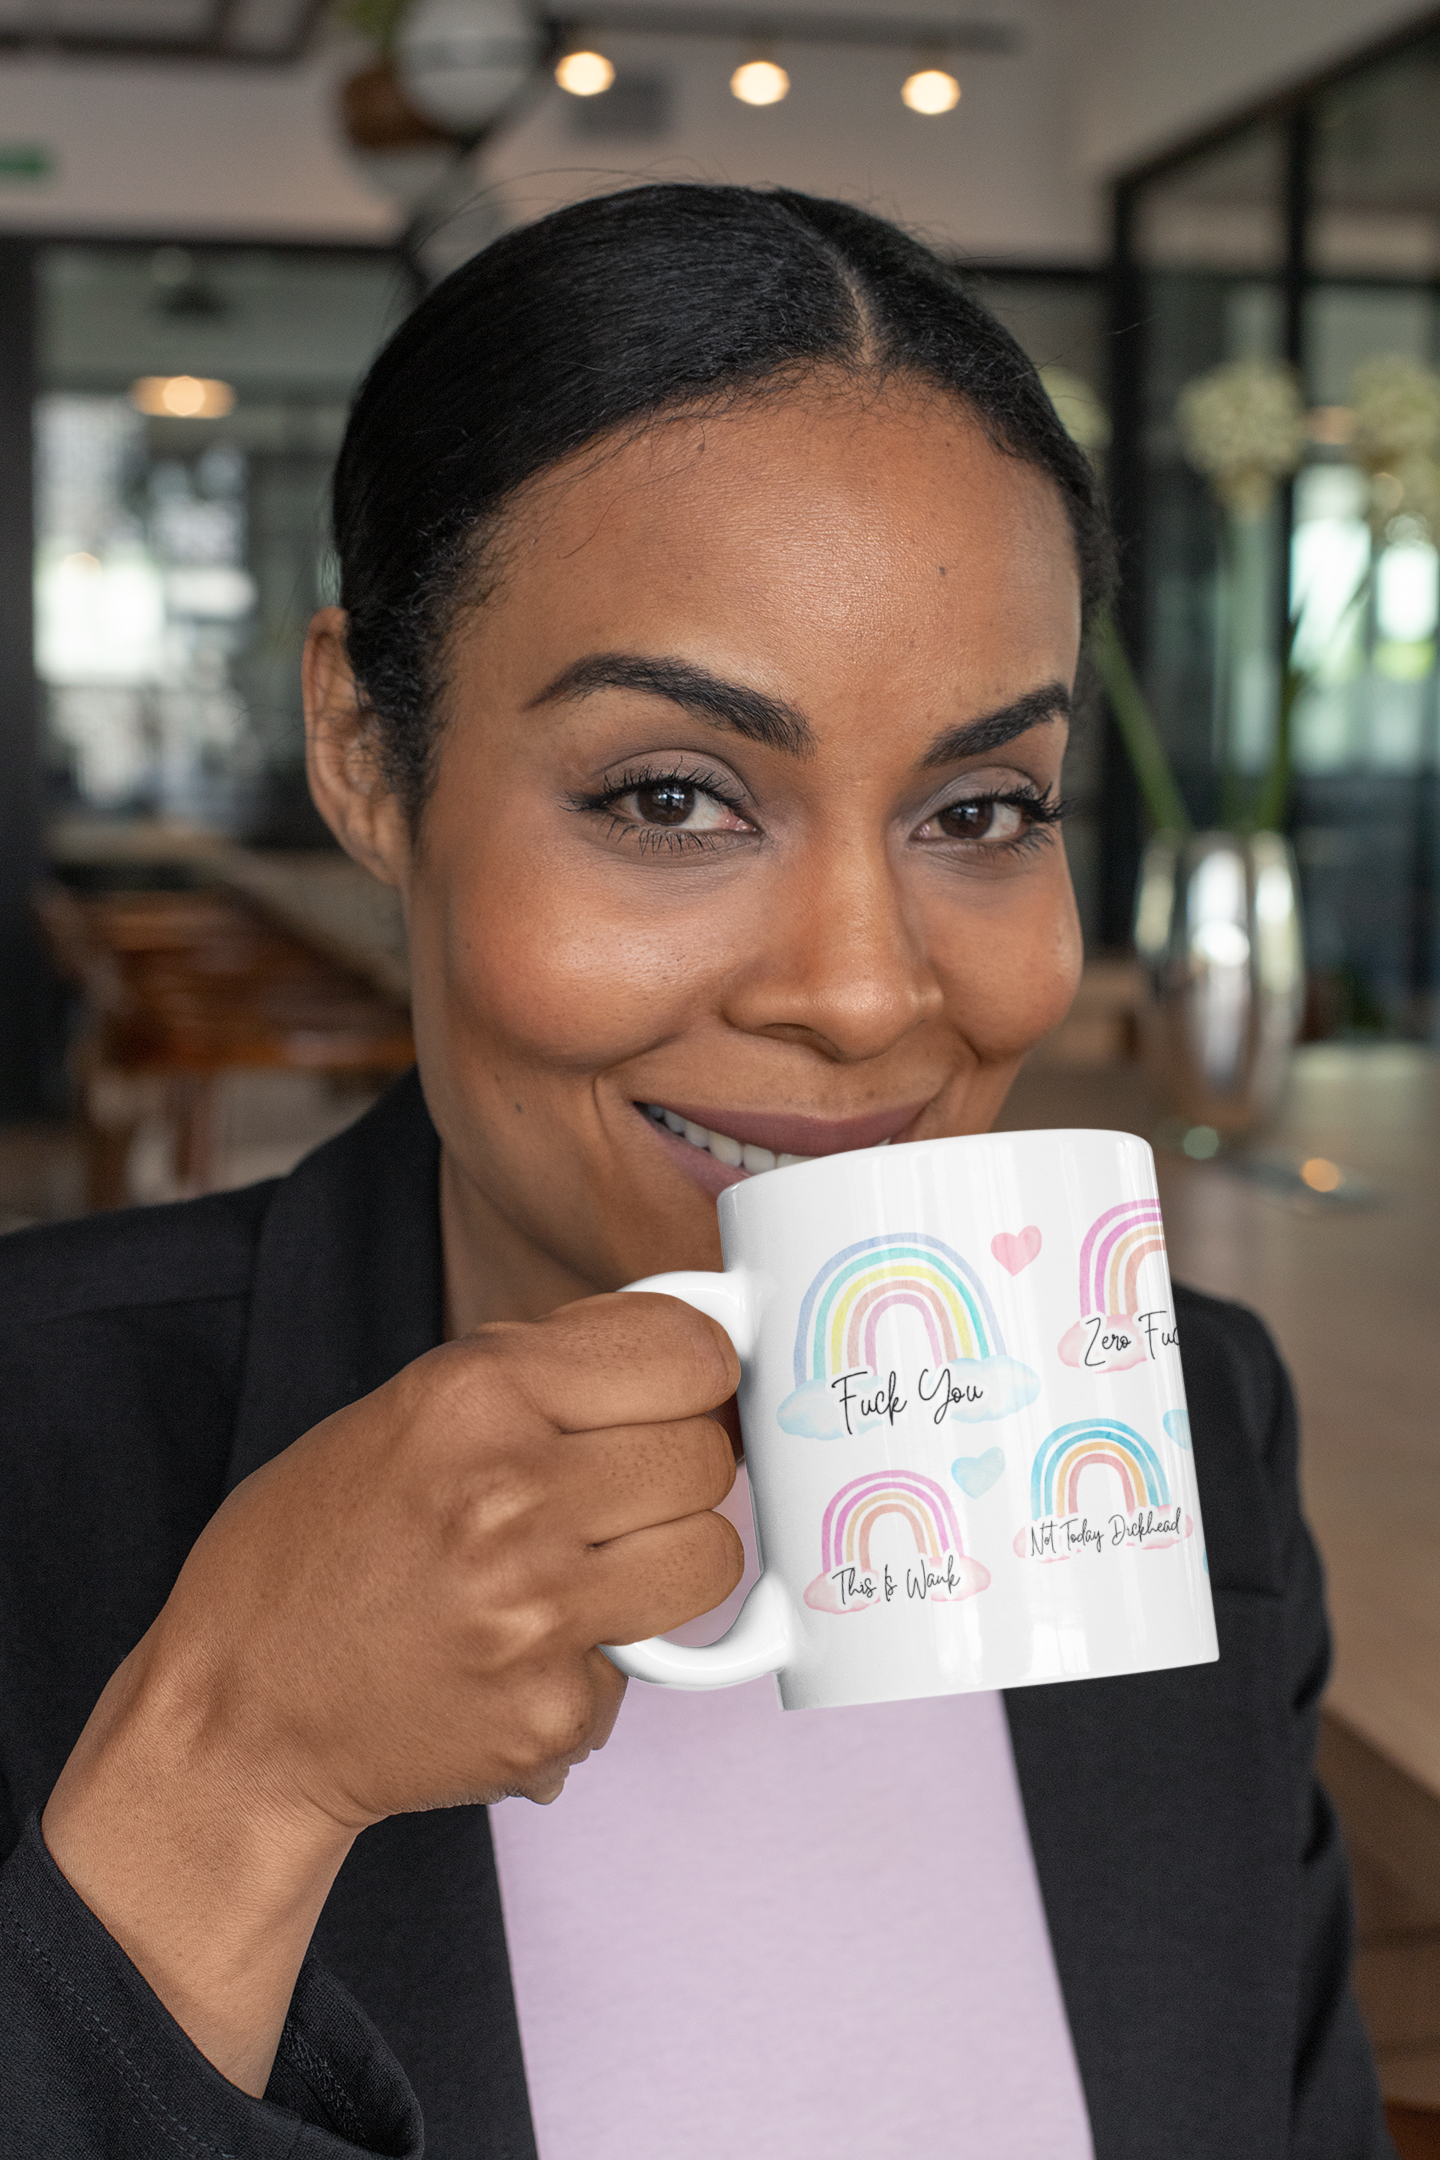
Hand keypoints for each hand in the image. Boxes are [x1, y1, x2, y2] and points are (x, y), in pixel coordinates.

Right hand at [43, 1291, 740, 2091]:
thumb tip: (682, 1342)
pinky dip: (605, 1657)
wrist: (238, 1714)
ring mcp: (536, 1614)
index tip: (680, 1387)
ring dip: (668, 1559)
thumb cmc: (314, 1550)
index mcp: (472, 1398)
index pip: (687, 1352)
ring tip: (591, 1565)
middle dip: (676, 1465)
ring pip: (711, 1556)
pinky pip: (652, 1662)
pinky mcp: (551, 1712)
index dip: (695, 1368)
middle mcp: (510, 1498)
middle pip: (708, 1455)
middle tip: (619, 1487)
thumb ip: (540, 1370)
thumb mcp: (407, 1409)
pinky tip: (528, 1651)